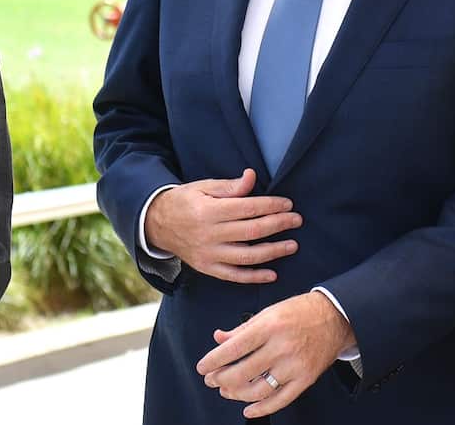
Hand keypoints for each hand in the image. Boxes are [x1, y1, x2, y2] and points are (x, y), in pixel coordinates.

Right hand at [145, 168, 301, 282]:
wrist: (157, 224)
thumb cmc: (185, 201)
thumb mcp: (203, 187)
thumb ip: (229, 186)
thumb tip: (252, 177)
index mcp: (209, 211)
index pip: (247, 209)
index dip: (270, 206)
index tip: (288, 204)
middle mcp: (209, 235)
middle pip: (251, 232)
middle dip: (278, 225)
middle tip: (297, 220)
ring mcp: (208, 254)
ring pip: (246, 257)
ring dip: (272, 252)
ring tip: (292, 245)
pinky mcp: (207, 268)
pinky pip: (233, 276)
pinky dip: (253, 277)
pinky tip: (272, 274)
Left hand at [197, 291, 351, 418]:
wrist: (336, 316)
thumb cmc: (300, 312)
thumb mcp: (269, 312)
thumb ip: (242, 328)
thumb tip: (218, 339)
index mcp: (269, 326)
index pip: (233, 349)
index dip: (213, 361)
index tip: (203, 367)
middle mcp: (281, 347)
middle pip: (242, 373)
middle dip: (220, 379)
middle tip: (212, 380)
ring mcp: (294, 365)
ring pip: (258, 390)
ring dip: (236, 394)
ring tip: (227, 391)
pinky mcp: (305, 378)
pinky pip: (280, 400)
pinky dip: (261, 409)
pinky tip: (248, 410)